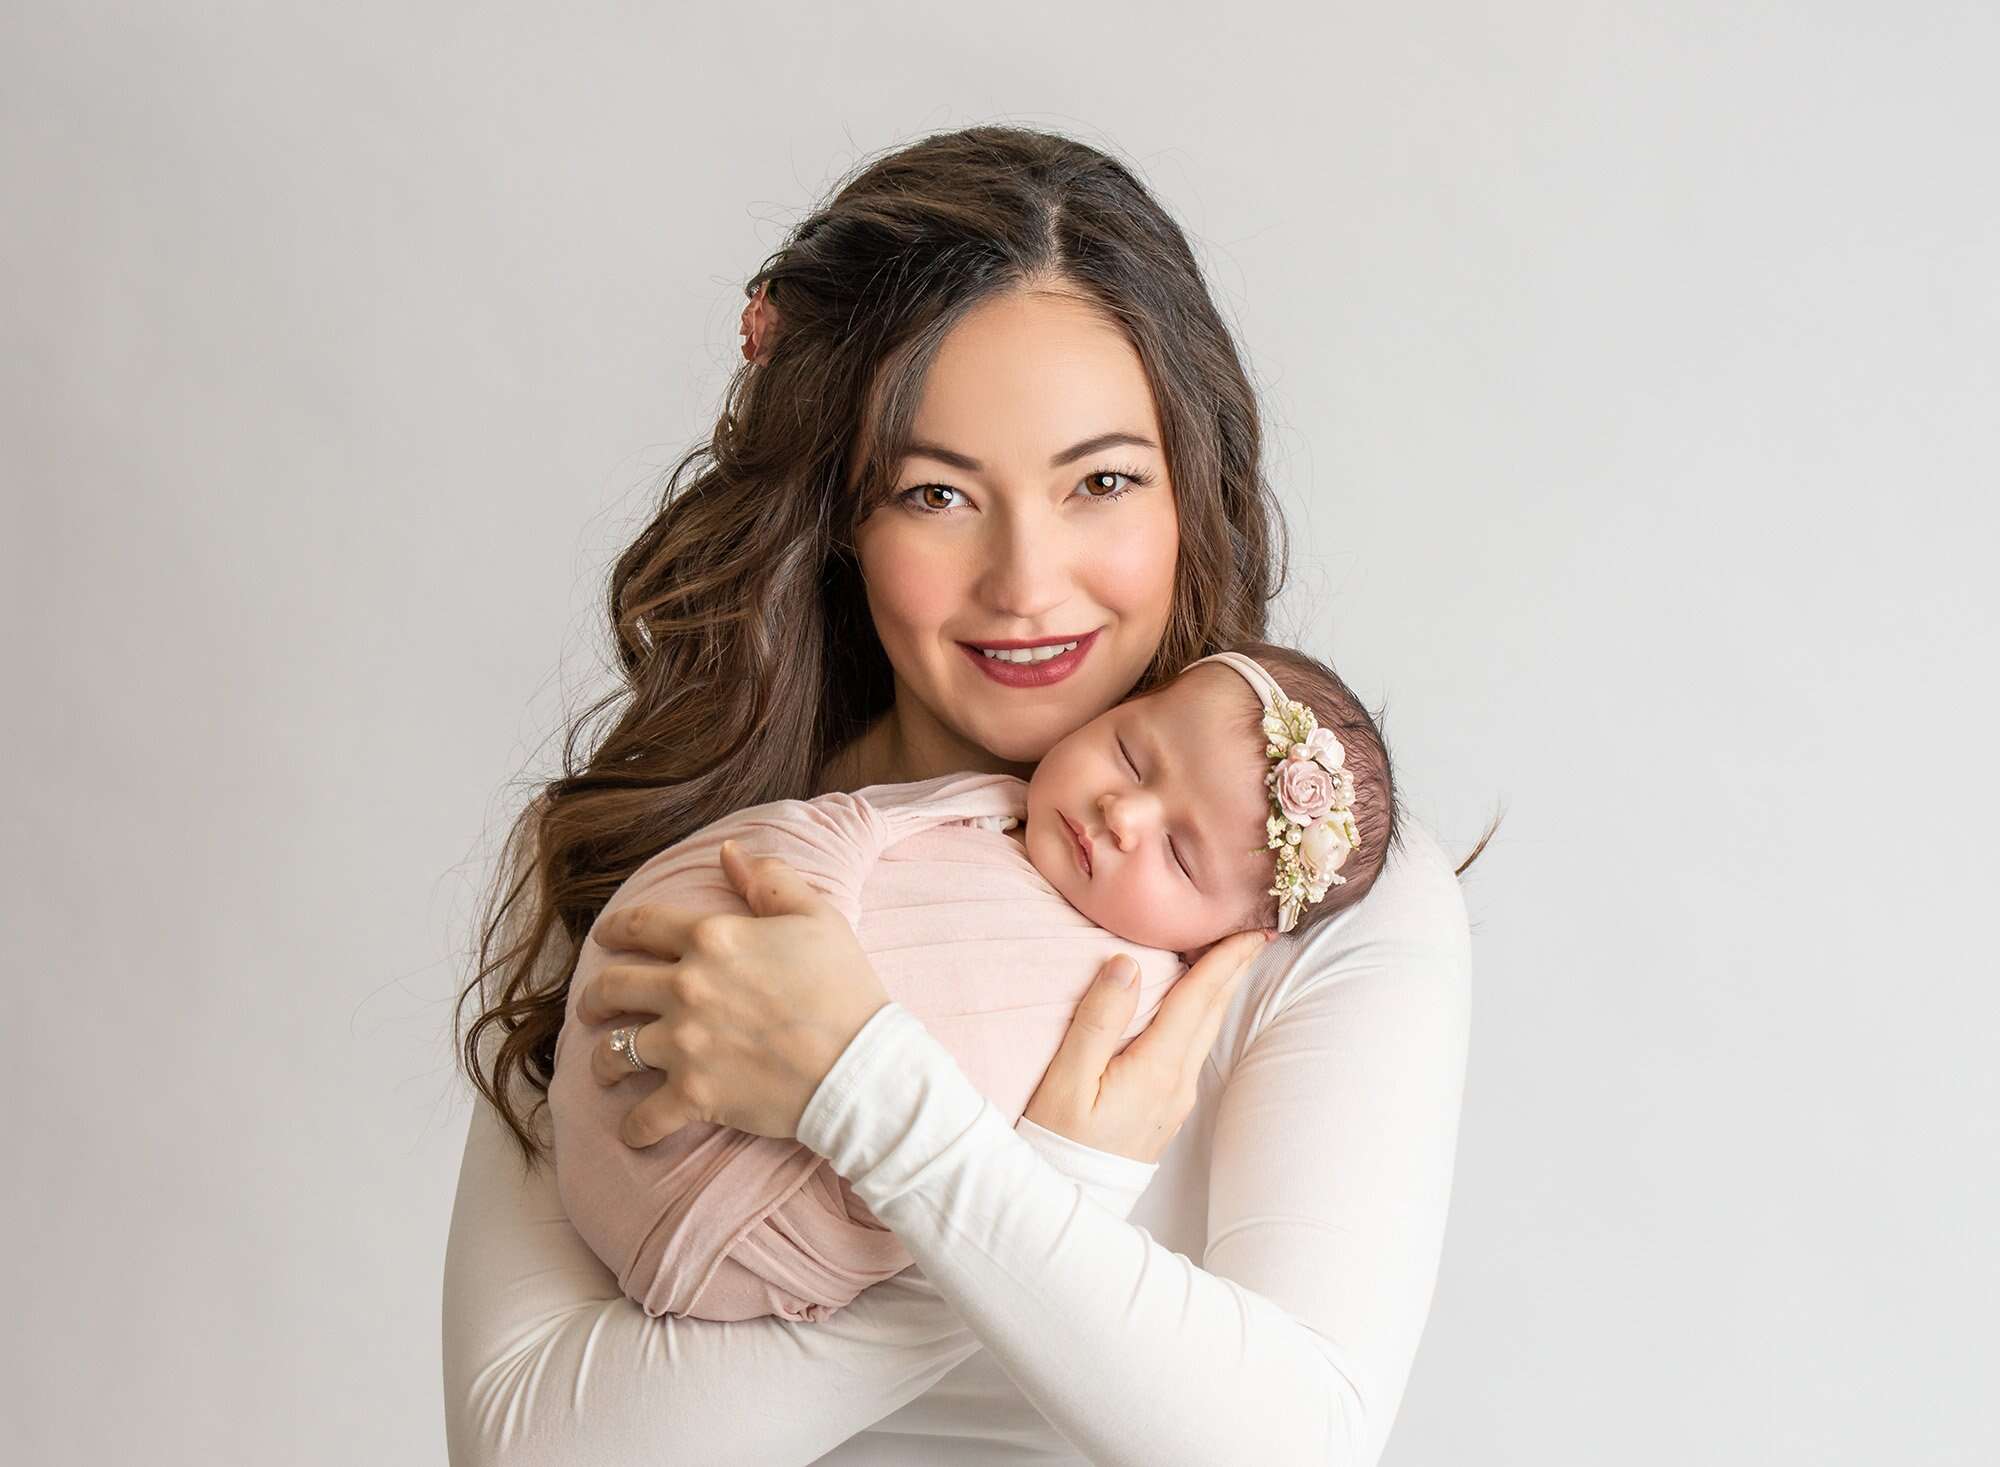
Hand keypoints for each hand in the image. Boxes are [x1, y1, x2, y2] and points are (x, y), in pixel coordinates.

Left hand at [577, 840, 890, 1146]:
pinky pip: (645, 1117)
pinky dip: (635, 1128)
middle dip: (594, 997)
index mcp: (712, 937)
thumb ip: (770, 880)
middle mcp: (687, 987)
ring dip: (603, 1060)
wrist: (860, 1065)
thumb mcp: (816, 916)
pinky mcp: (694, 1094)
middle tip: (593, 1005)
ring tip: (606, 1066)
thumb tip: (729, 852)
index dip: (615, 929)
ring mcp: (685, 1043)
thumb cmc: (844, 987)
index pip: (641, 925)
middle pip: (613, 986)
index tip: (605, 938)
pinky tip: (634, 1131)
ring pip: (615, 1050)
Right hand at [1021, 929, 1272, 1162]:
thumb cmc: (1058, 1139)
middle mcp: (1177, 1084)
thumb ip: (1099, 1019)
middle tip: (1254, 933)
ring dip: (1220, 993)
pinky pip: (1193, 1050)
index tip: (1253, 930)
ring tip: (1232, 960)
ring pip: (1206, 1032)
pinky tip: (1196, 1008)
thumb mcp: (1067, 1079)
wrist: (1066, 1199)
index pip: (1199, 999)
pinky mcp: (1165, 1110)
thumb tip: (1127, 964)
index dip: (1226, 960)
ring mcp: (1175, 1101)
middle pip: (1212, 1013)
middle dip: (1235, 970)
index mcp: (1157, 1068)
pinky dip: (1201, 1017)